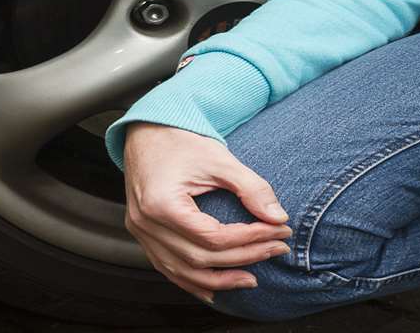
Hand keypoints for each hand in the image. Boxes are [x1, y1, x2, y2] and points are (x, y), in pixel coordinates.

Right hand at [122, 122, 293, 304]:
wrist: (145, 132)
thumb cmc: (179, 140)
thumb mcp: (219, 159)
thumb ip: (250, 187)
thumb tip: (278, 217)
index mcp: (162, 203)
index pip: (213, 236)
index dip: (250, 238)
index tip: (279, 231)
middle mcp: (146, 223)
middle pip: (201, 258)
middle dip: (244, 258)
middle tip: (276, 249)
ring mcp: (141, 232)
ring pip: (182, 272)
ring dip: (219, 280)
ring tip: (251, 279)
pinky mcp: (143, 235)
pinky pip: (167, 268)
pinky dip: (192, 281)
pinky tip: (215, 288)